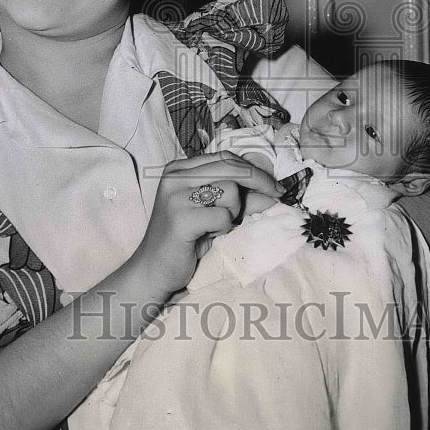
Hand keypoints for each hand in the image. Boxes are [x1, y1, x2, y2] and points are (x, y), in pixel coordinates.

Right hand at [130, 151, 283, 299]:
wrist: (152, 271)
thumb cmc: (184, 241)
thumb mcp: (211, 212)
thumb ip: (236, 198)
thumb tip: (272, 192)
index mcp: (179, 169)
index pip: (225, 158)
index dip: (254, 170)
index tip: (274, 185)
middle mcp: (175, 177)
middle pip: (230, 167)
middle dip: (259, 181)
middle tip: (277, 197)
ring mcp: (175, 196)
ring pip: (230, 191)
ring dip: (232, 213)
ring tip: (214, 227)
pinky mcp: (180, 218)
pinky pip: (223, 216)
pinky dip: (222, 229)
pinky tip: (206, 237)